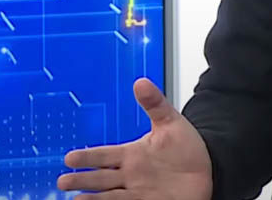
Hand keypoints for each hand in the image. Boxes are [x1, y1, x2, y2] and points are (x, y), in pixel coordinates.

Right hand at [57, 78, 212, 199]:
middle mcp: (130, 174)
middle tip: (63, 181)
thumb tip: (141, 82)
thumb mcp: (171, 123)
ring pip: (109, 196)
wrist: (208, 168)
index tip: (69, 157)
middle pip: (100, 178)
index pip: (103, 155)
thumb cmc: (185, 148)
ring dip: (93, 198)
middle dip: (82, 179)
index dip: (87, 156)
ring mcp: (138, 191)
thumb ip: (154, 104)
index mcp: (131, 154)